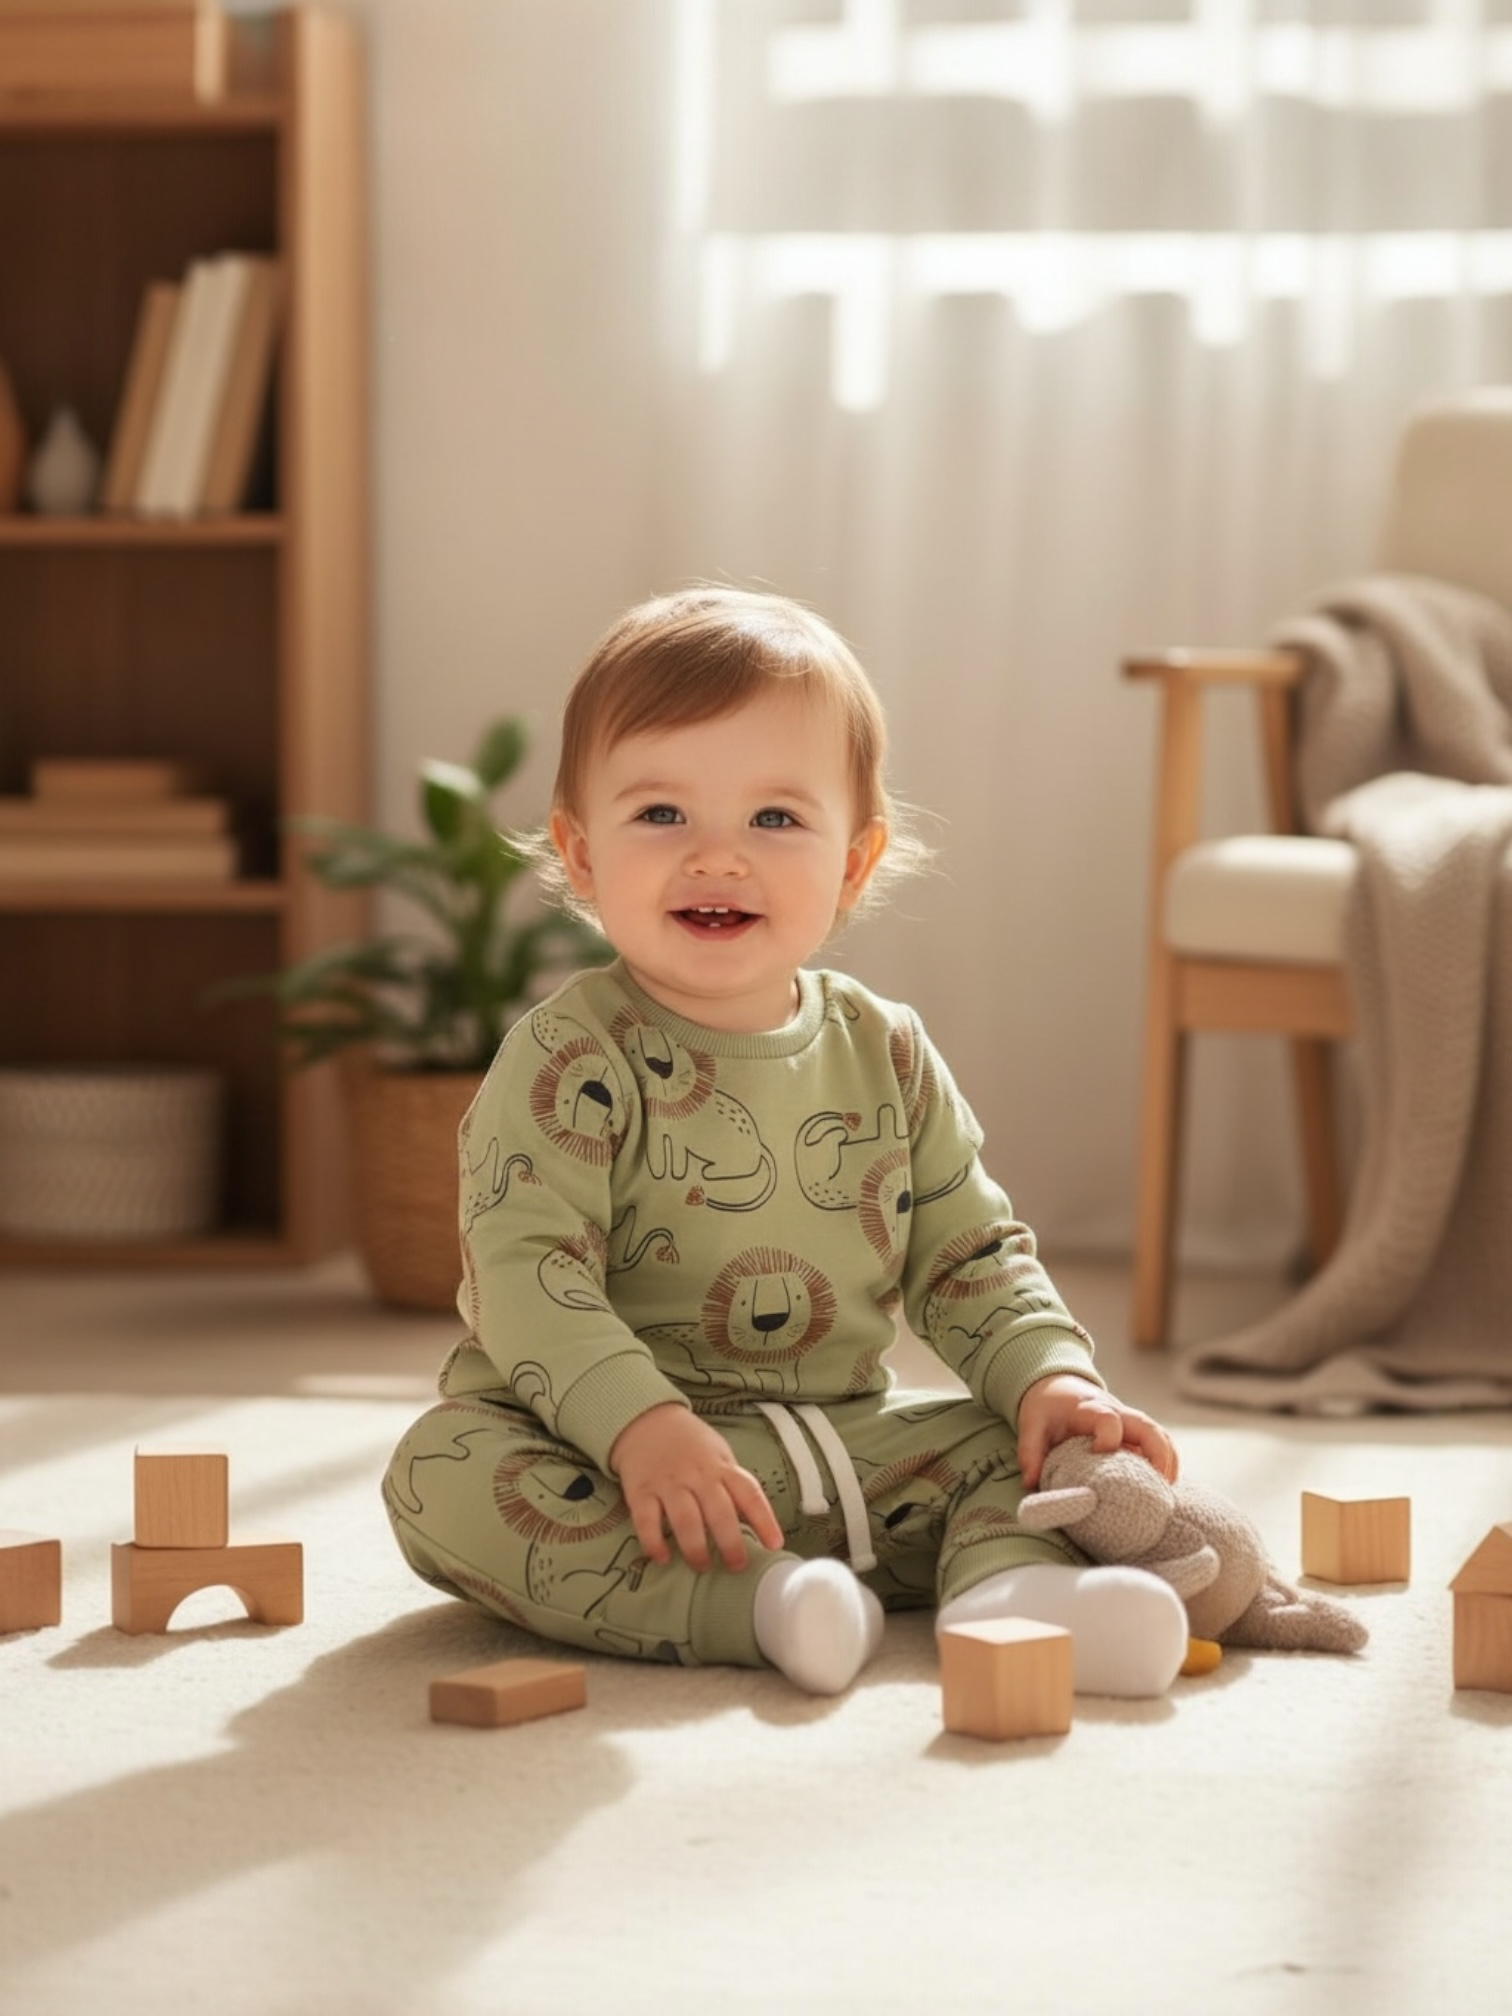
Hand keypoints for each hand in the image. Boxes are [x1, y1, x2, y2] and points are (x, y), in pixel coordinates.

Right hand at [609, 1404, 784, 1572]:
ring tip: (702, 1566)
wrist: (647, 1421)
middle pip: (719, 1512)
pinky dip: (654, 1542)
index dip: (765, 1520)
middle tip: (736, 1566)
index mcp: (722, 1467)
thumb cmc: (690, 1445)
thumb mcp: (719, 1456)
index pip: (749, 1493)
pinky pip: (647, 1521)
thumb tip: (754, 1524)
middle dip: (730, 1544)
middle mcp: (697, 1475)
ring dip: (695, 1548)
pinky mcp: (640, 1491)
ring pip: (686, 1520)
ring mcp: (668, 1483)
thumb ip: (732, 1487)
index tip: (774, 1544)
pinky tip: (662, 1558)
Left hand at [1015, 1374, 1178, 1492]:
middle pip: (1147, 1426)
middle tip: (1159, 1486)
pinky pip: (1159, 1443)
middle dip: (1157, 1454)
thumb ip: (1030, 1452)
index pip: (1108, 1419)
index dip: (1109, 1437)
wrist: (1057, 1385)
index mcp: (1089, 1409)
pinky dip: (1167, 1462)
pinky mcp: (1134, 1432)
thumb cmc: (1046, 1407)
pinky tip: (1163, 1487)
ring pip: (1160, 1435)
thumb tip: (1031, 1483)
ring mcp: (1129, 1422)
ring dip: (1168, 1461)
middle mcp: (1116, 1412)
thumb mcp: (1031, 1424)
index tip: (1100, 1454)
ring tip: (1166, 1492)